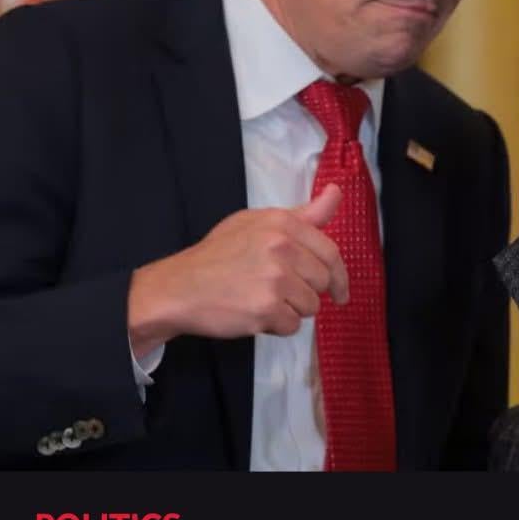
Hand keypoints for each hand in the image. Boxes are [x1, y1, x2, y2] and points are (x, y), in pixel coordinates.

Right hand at [128, 186, 348, 353]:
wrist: (179, 287)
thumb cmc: (218, 256)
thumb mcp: (257, 223)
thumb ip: (303, 215)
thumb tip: (336, 193)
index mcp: (282, 223)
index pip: (330, 252)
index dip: (338, 276)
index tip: (339, 292)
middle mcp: (281, 247)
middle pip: (323, 281)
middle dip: (307, 293)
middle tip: (280, 293)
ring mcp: (275, 278)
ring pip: (311, 306)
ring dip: (291, 310)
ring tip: (261, 299)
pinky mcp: (266, 308)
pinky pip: (292, 325)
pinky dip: (276, 326)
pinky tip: (254, 313)